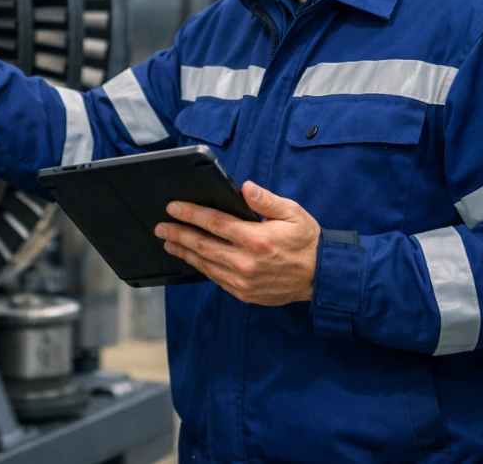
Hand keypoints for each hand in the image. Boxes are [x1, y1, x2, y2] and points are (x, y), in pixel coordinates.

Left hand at [154, 181, 320, 305]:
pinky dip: (200, 267)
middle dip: (178, 234)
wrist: (322, 277)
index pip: (214, 223)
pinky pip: (215, 278)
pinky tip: (191, 259)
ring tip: (168, 242)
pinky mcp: (244, 293)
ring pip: (205, 264)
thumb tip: (245, 188)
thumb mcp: (293, 213)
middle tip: (160, 227)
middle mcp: (245, 261)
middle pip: (202, 245)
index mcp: (256, 238)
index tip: (173, 208)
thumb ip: (267, 200)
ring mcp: (243, 280)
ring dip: (184, 252)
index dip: (190, 214)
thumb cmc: (307, 241)